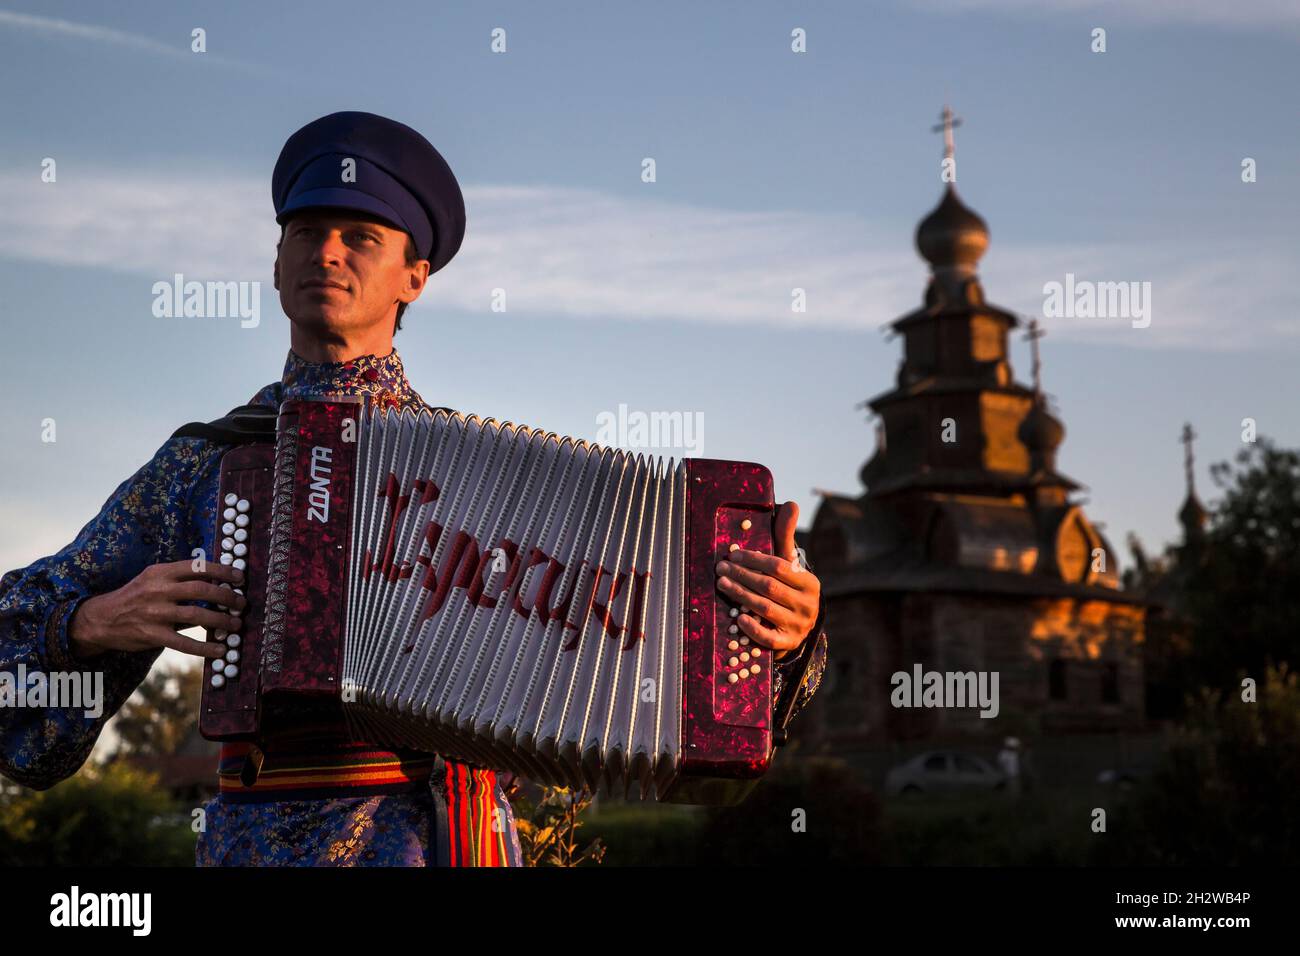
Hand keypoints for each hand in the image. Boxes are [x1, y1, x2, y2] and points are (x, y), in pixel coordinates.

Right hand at [68, 558, 246, 660]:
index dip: (222, 571)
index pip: (197, 567)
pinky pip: (184, 643)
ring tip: (236, 624)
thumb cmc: (135, 597)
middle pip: (201, 590)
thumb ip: (180, 581)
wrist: (101, 619)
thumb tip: (217, 584)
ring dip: (221, 620)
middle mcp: (158, 590)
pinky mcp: (152, 635)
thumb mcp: (153, 579)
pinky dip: (205, 648)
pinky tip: (220, 650)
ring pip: (197, 615)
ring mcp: (155, 613)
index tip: (240, 577)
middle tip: (242, 603)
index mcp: (160, 572)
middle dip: (227, 596)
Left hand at [714, 500, 820, 660]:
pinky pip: (769, 637)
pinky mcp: (788, 644)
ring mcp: (799, 626)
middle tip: (720, 567)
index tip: (732, 553)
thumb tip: (792, 504)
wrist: (797, 628)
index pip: (779, 567)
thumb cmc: (788, 589)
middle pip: (769, 587)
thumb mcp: (789, 565)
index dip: (754, 559)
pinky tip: (738, 617)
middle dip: (742, 575)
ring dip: (740, 595)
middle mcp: (808, 605)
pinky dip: (753, 628)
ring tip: (722, 584)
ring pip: (765, 608)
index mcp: (810, 583)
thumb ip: (785, 537)